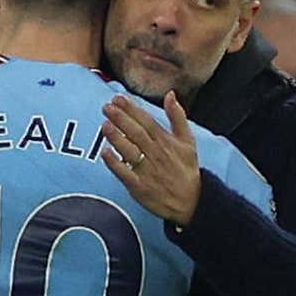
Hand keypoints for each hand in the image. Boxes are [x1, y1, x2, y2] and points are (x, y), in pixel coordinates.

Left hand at [100, 92, 201, 225]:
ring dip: (116, 138)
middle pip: (136, 133)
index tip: (118, 99)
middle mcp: (156, 154)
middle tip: (106, 107)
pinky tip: (105, 152)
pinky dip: (114, 163)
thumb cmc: (187, 170)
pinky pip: (124, 174)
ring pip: (129, 151)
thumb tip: (170, 94)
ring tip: (104, 125)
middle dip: (120, 119)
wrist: (191, 202)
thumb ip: (178, 117)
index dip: (131, 109)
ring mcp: (147, 171)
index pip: (146, 121)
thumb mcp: (188, 141)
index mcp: (166, 142)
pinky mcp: (139, 187)